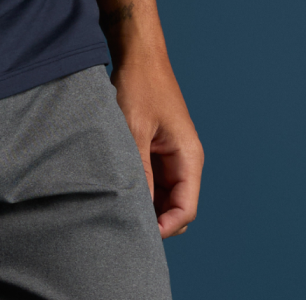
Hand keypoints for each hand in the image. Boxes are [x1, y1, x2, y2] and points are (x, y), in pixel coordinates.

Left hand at [101, 2, 203, 236]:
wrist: (138, 58)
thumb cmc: (140, 87)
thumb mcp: (135, 132)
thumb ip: (139, 173)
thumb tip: (137, 212)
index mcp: (188, 158)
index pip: (185, 211)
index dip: (165, 230)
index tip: (138, 236)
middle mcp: (184, 164)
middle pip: (175, 213)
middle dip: (155, 225)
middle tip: (123, 227)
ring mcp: (170, 164)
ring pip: (162, 205)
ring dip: (144, 212)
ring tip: (117, 213)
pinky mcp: (156, 160)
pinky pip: (151, 190)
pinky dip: (138, 198)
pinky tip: (117, 199)